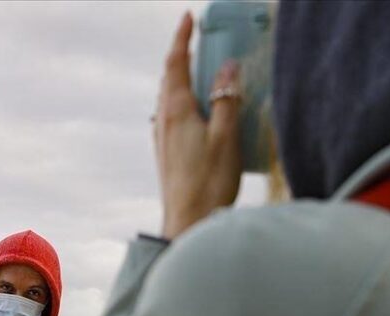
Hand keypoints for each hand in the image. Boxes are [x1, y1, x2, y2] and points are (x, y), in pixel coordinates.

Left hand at [154, 12, 241, 239]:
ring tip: (198, 69)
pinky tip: (195, 110)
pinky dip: (182, 100)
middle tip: (197, 40)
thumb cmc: (209, 181)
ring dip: (181, 78)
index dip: (181, 39)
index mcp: (177, 111)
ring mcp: (162, 137)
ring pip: (168, 97)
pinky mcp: (166, 152)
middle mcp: (164, 120)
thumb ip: (227, 100)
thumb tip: (227, 66)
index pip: (176, 64)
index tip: (188, 18)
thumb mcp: (226, 137)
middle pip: (169, 78)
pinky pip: (171, 115)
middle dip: (181, 55)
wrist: (187, 222)